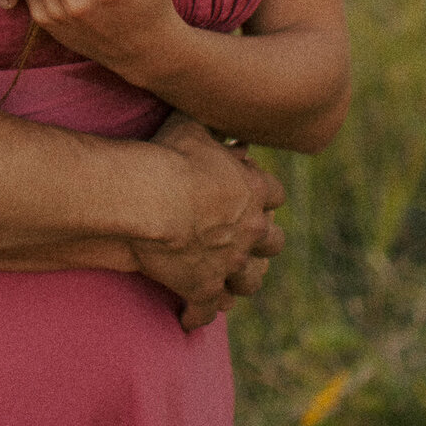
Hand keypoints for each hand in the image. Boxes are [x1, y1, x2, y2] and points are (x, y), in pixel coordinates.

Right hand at [132, 114, 285, 330]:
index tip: (251, 190)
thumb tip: (215, 107)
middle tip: (247, 236)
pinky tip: (189, 318)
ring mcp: (229, 263)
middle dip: (264, 240)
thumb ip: (210, 124)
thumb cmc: (170, 156)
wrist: (150, 200)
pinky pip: (205, 310)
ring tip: (232, 280)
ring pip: (251, 281)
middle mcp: (250, 231)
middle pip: (274, 242)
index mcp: (254, 190)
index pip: (276, 193)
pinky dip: (198, 315)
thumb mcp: (192, 125)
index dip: (265, 193)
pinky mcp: (203, 288)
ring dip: (243, 280)